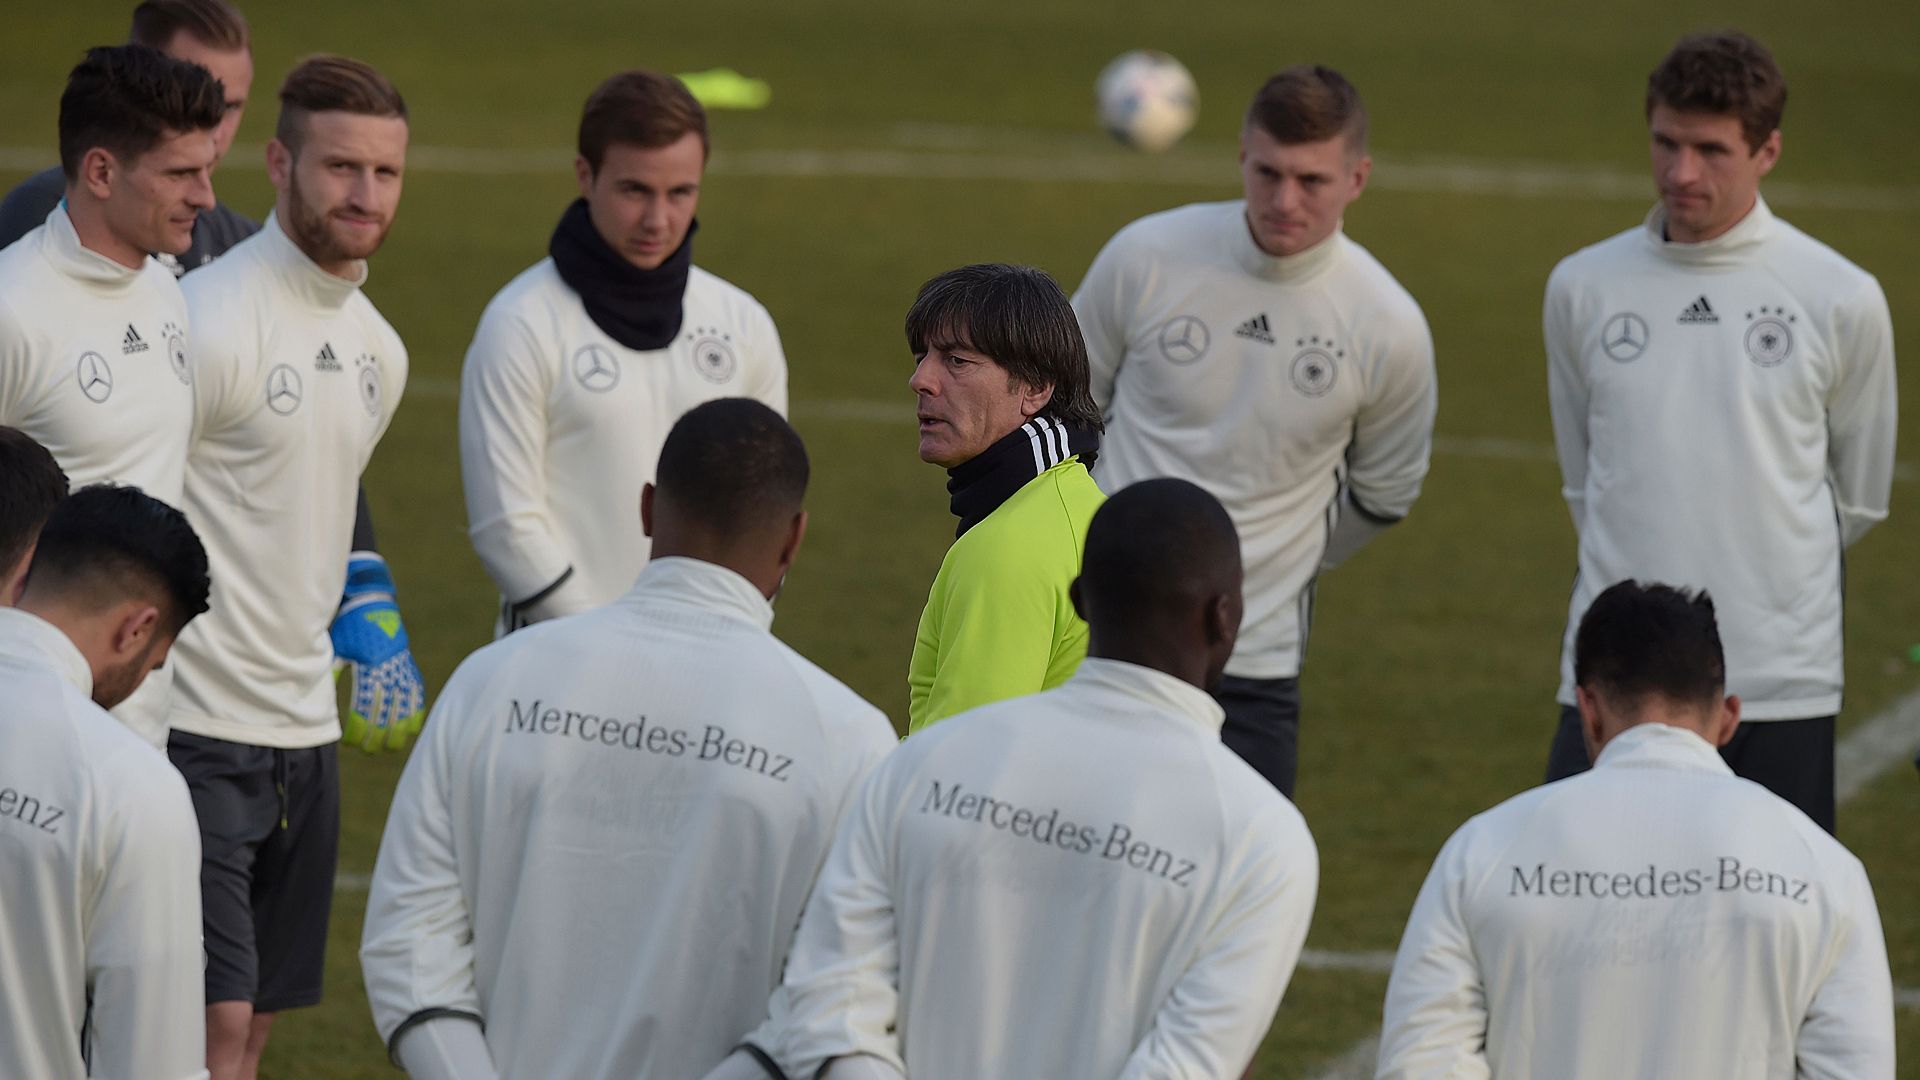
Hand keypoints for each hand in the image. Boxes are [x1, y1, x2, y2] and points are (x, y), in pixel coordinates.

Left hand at [331, 552, 426, 751]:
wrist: (371, 602)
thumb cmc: (347, 626)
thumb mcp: (336, 649)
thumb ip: (331, 674)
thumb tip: (318, 701)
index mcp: (369, 666)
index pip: (365, 706)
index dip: (360, 728)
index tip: (352, 743)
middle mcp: (389, 669)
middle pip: (386, 711)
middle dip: (378, 735)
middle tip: (370, 752)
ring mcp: (402, 667)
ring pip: (404, 705)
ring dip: (399, 729)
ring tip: (393, 747)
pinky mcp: (409, 665)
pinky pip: (416, 693)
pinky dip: (415, 711)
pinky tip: (412, 727)